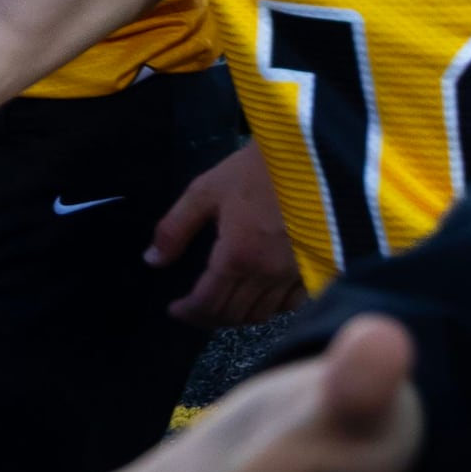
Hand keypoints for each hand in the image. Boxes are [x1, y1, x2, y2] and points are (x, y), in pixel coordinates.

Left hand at [147, 145, 300, 329]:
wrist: (317, 154)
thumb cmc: (259, 168)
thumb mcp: (208, 190)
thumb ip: (175, 228)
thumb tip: (152, 260)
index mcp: (237, 256)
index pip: (207, 303)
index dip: (188, 312)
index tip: (175, 309)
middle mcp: (267, 274)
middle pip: (233, 315)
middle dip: (208, 317)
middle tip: (195, 308)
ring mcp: (296, 276)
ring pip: (262, 314)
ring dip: (238, 316)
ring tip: (223, 304)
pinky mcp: (318, 271)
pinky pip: (291, 305)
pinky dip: (271, 308)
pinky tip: (260, 296)